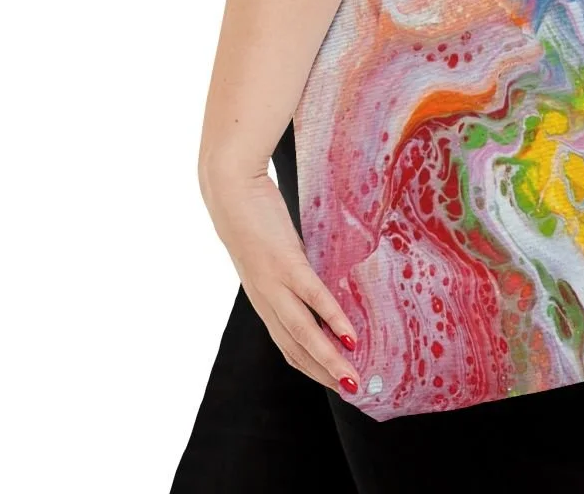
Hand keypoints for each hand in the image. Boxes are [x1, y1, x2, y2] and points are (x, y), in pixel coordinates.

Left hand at [200, 162, 360, 394]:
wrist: (230, 191)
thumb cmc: (254, 216)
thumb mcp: (274, 250)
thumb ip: (292, 267)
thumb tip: (319, 274)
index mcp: (264, 299)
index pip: (289, 346)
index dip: (313, 367)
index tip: (338, 381)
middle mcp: (266, 300)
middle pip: (296, 349)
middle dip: (324, 374)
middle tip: (353, 391)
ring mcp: (274, 284)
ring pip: (303, 334)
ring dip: (329, 361)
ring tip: (353, 378)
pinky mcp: (285, 263)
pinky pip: (312, 298)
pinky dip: (332, 320)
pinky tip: (350, 336)